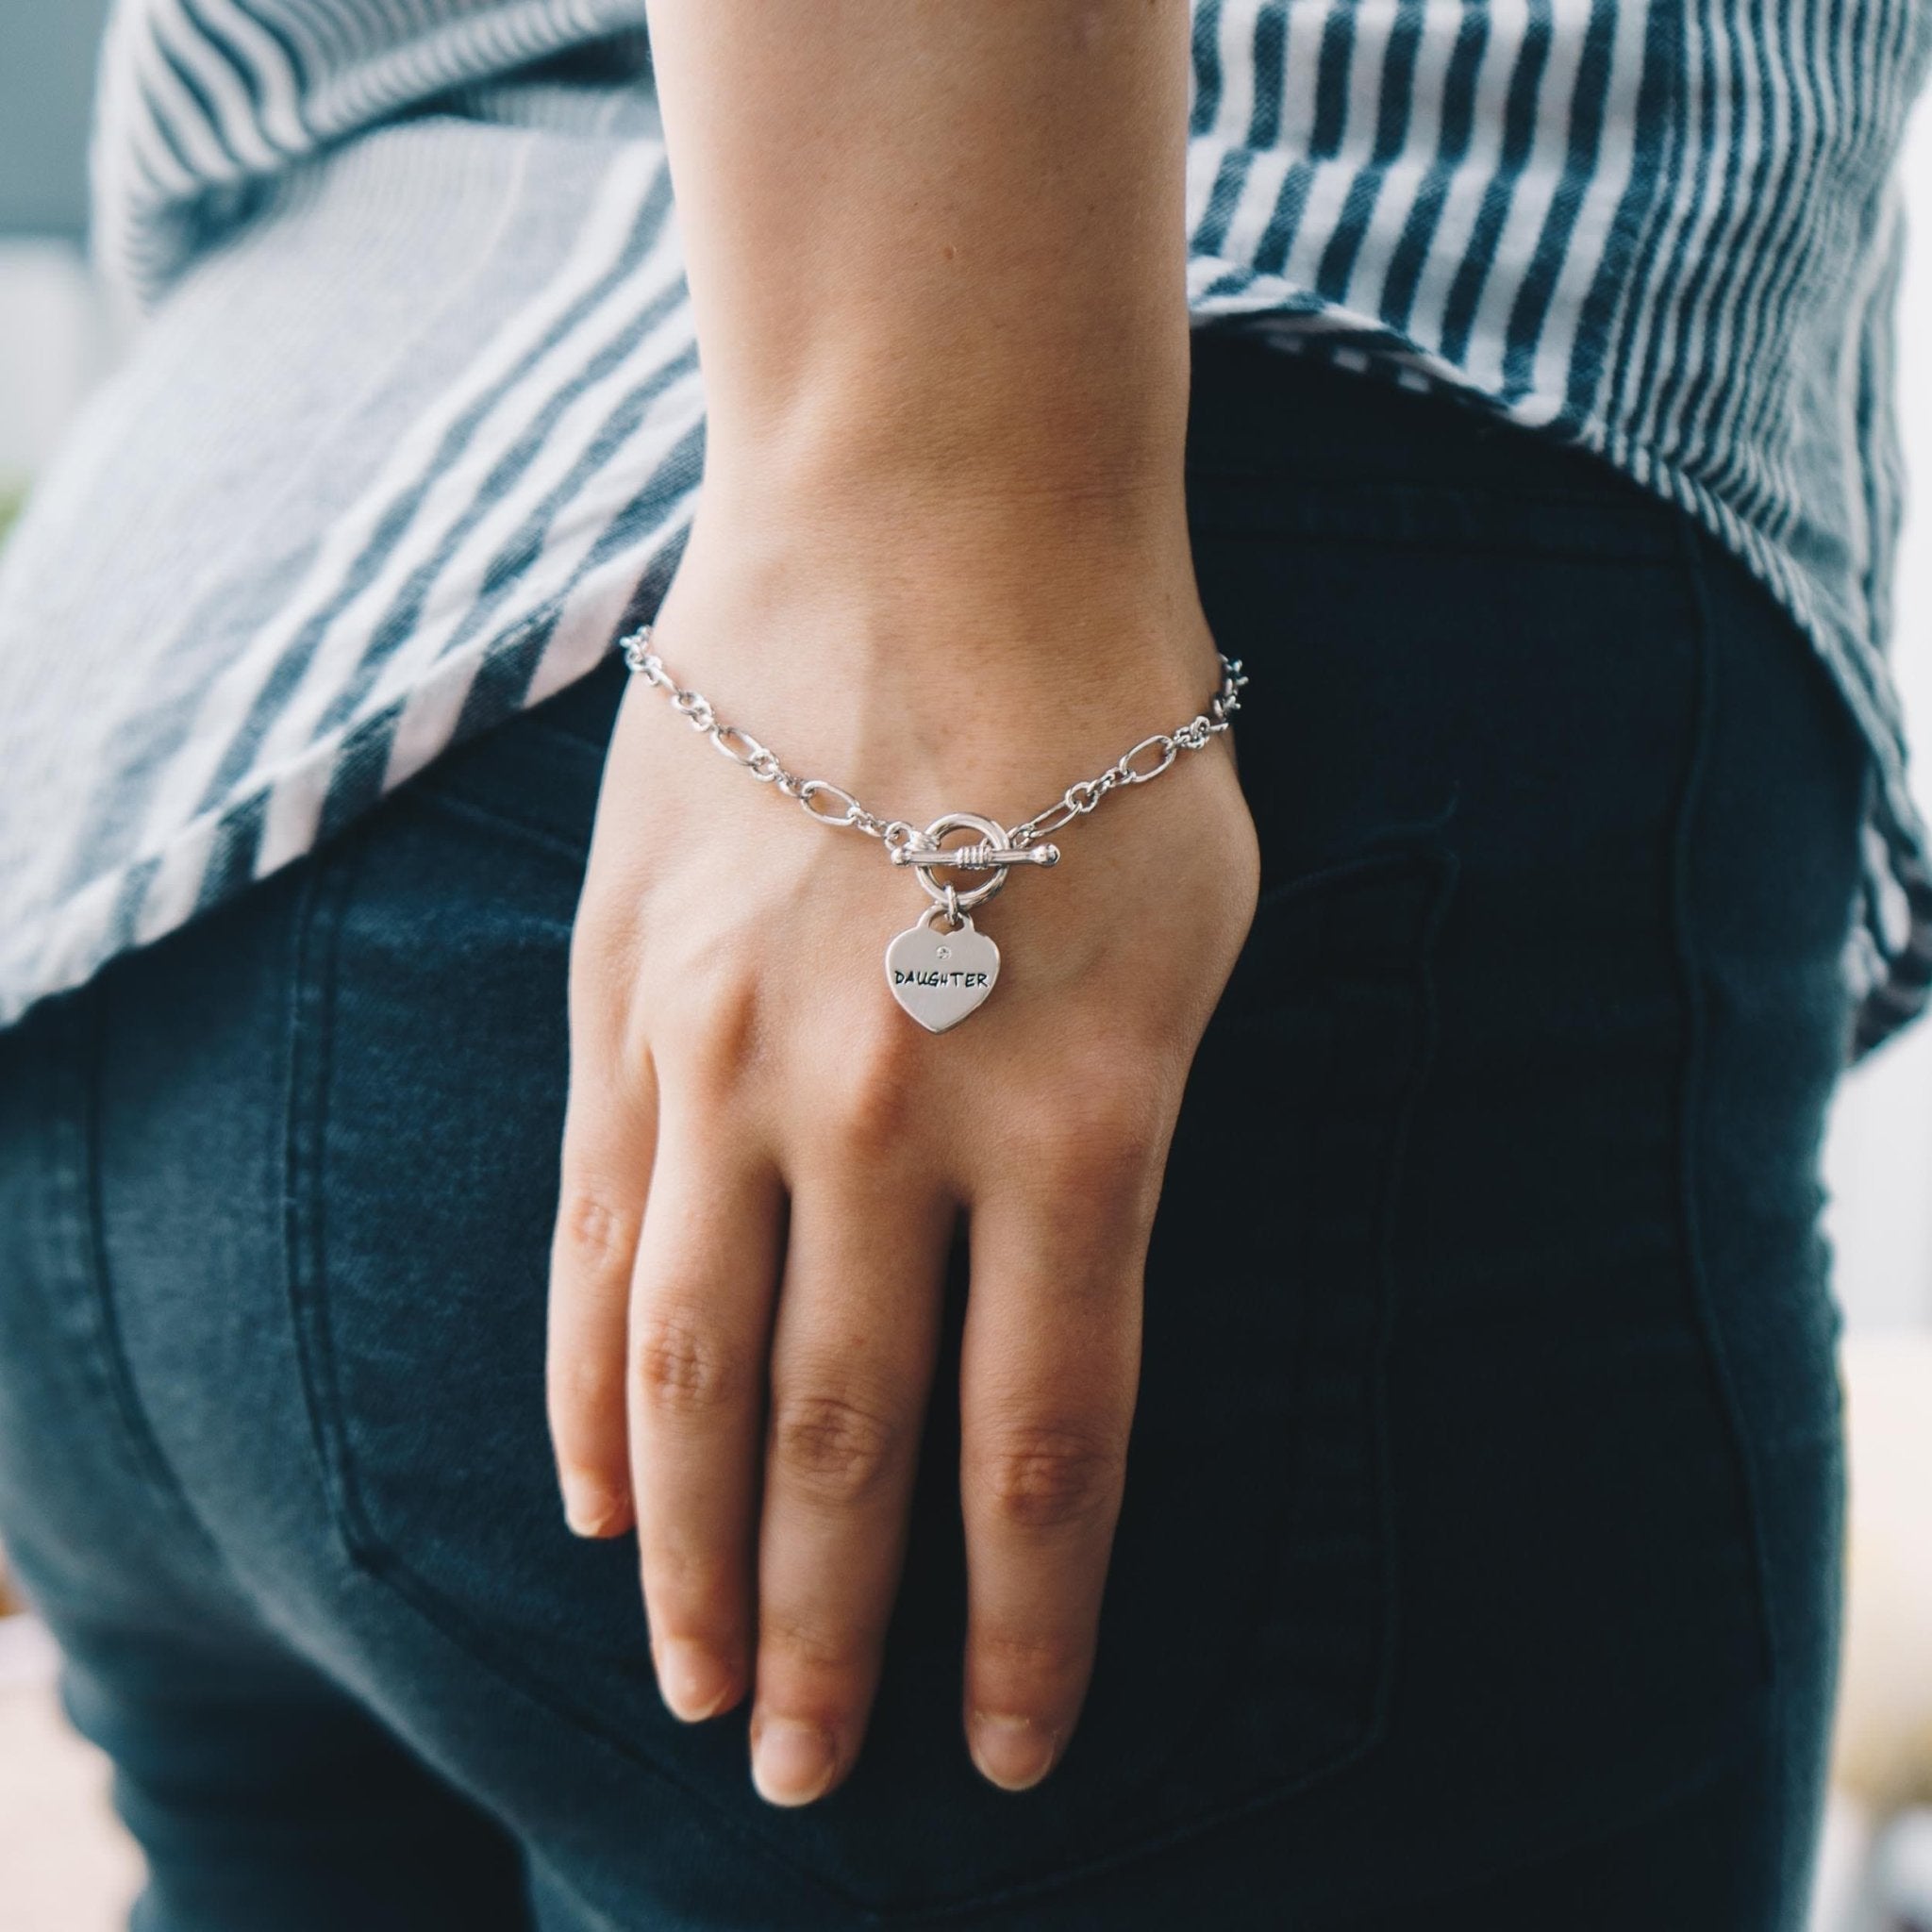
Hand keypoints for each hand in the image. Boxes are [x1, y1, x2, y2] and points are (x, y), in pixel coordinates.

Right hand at [545, 506, 1258, 1804]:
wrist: (932, 507)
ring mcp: (736, 1060)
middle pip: (849, 1449)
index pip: (1051, 1444)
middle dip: (832, 1641)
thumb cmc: (1113, 718)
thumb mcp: (1205, 932)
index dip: (1030, 1625)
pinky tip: (595, 1496)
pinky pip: (598, 1240)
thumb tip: (1049, 1287)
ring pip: (698, 1374)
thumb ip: (1128, 1125)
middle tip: (806, 1780)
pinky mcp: (627, 1001)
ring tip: (689, 1687)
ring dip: (695, 1557)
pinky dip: (594, 1391)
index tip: (1017, 1750)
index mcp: (1080, 1113)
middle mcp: (894, 1117)